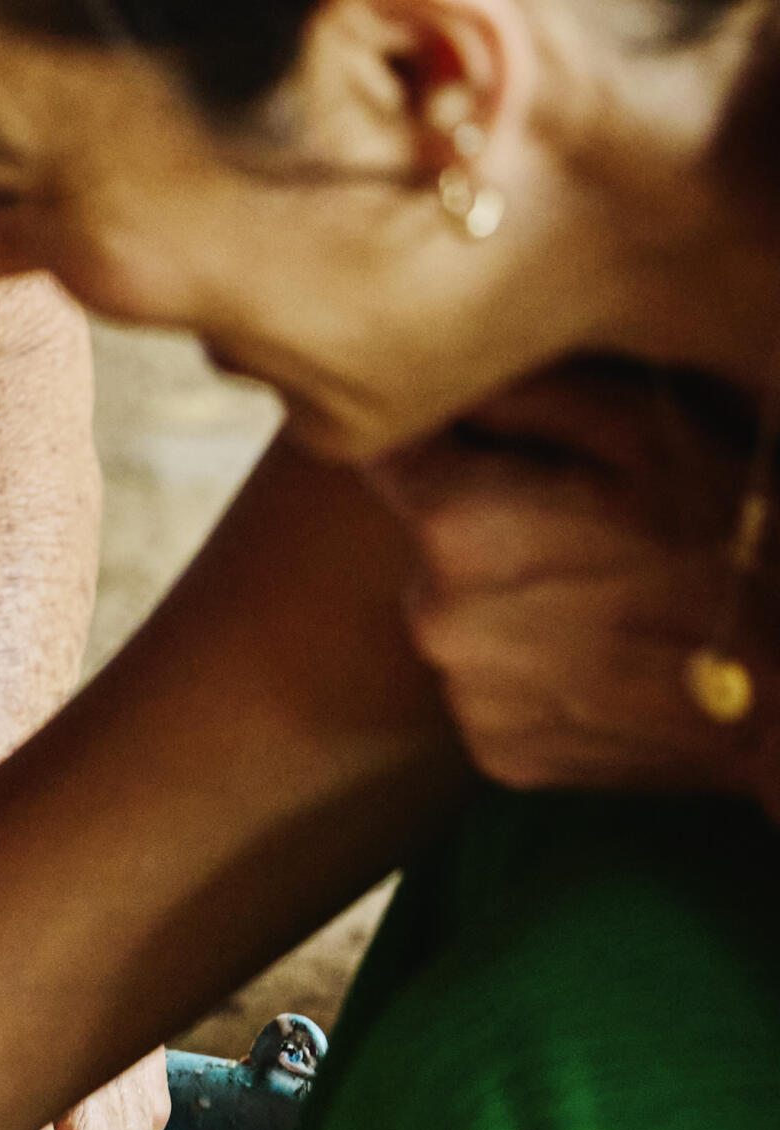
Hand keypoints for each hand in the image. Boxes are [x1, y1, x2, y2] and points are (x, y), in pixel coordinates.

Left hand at [369, 365, 773, 805]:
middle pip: (433, 546)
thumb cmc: (730, 541)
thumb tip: (444, 374)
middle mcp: (435, 621)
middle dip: (492, 525)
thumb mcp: (641, 429)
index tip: (501, 441)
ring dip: (513, 603)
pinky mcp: (499, 754)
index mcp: (453, 525)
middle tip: (590, 526)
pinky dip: (537, 671)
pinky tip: (607, 658)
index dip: (452, 440)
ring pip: (465, 621)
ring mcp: (465, 698)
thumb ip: (521, 392)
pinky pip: (496, 691)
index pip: (399, 456)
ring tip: (609, 599)